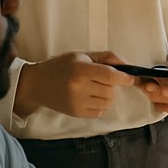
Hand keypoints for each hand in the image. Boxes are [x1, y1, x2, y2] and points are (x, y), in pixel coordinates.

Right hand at [15, 51, 134, 118]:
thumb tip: (126, 66)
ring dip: (108, 96)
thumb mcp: (82, 55)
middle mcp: (79, 87)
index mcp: (82, 70)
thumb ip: (106, 57)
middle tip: (104, 80)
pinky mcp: (76, 113)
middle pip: (111, 91)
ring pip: (107, 103)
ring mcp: (77, 102)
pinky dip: (100, 105)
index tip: (130, 78)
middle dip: (113, 86)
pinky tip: (91, 97)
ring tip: (97, 88)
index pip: (111, 76)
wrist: (37, 84)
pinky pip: (99, 112)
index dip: (125, 78)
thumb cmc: (61, 66)